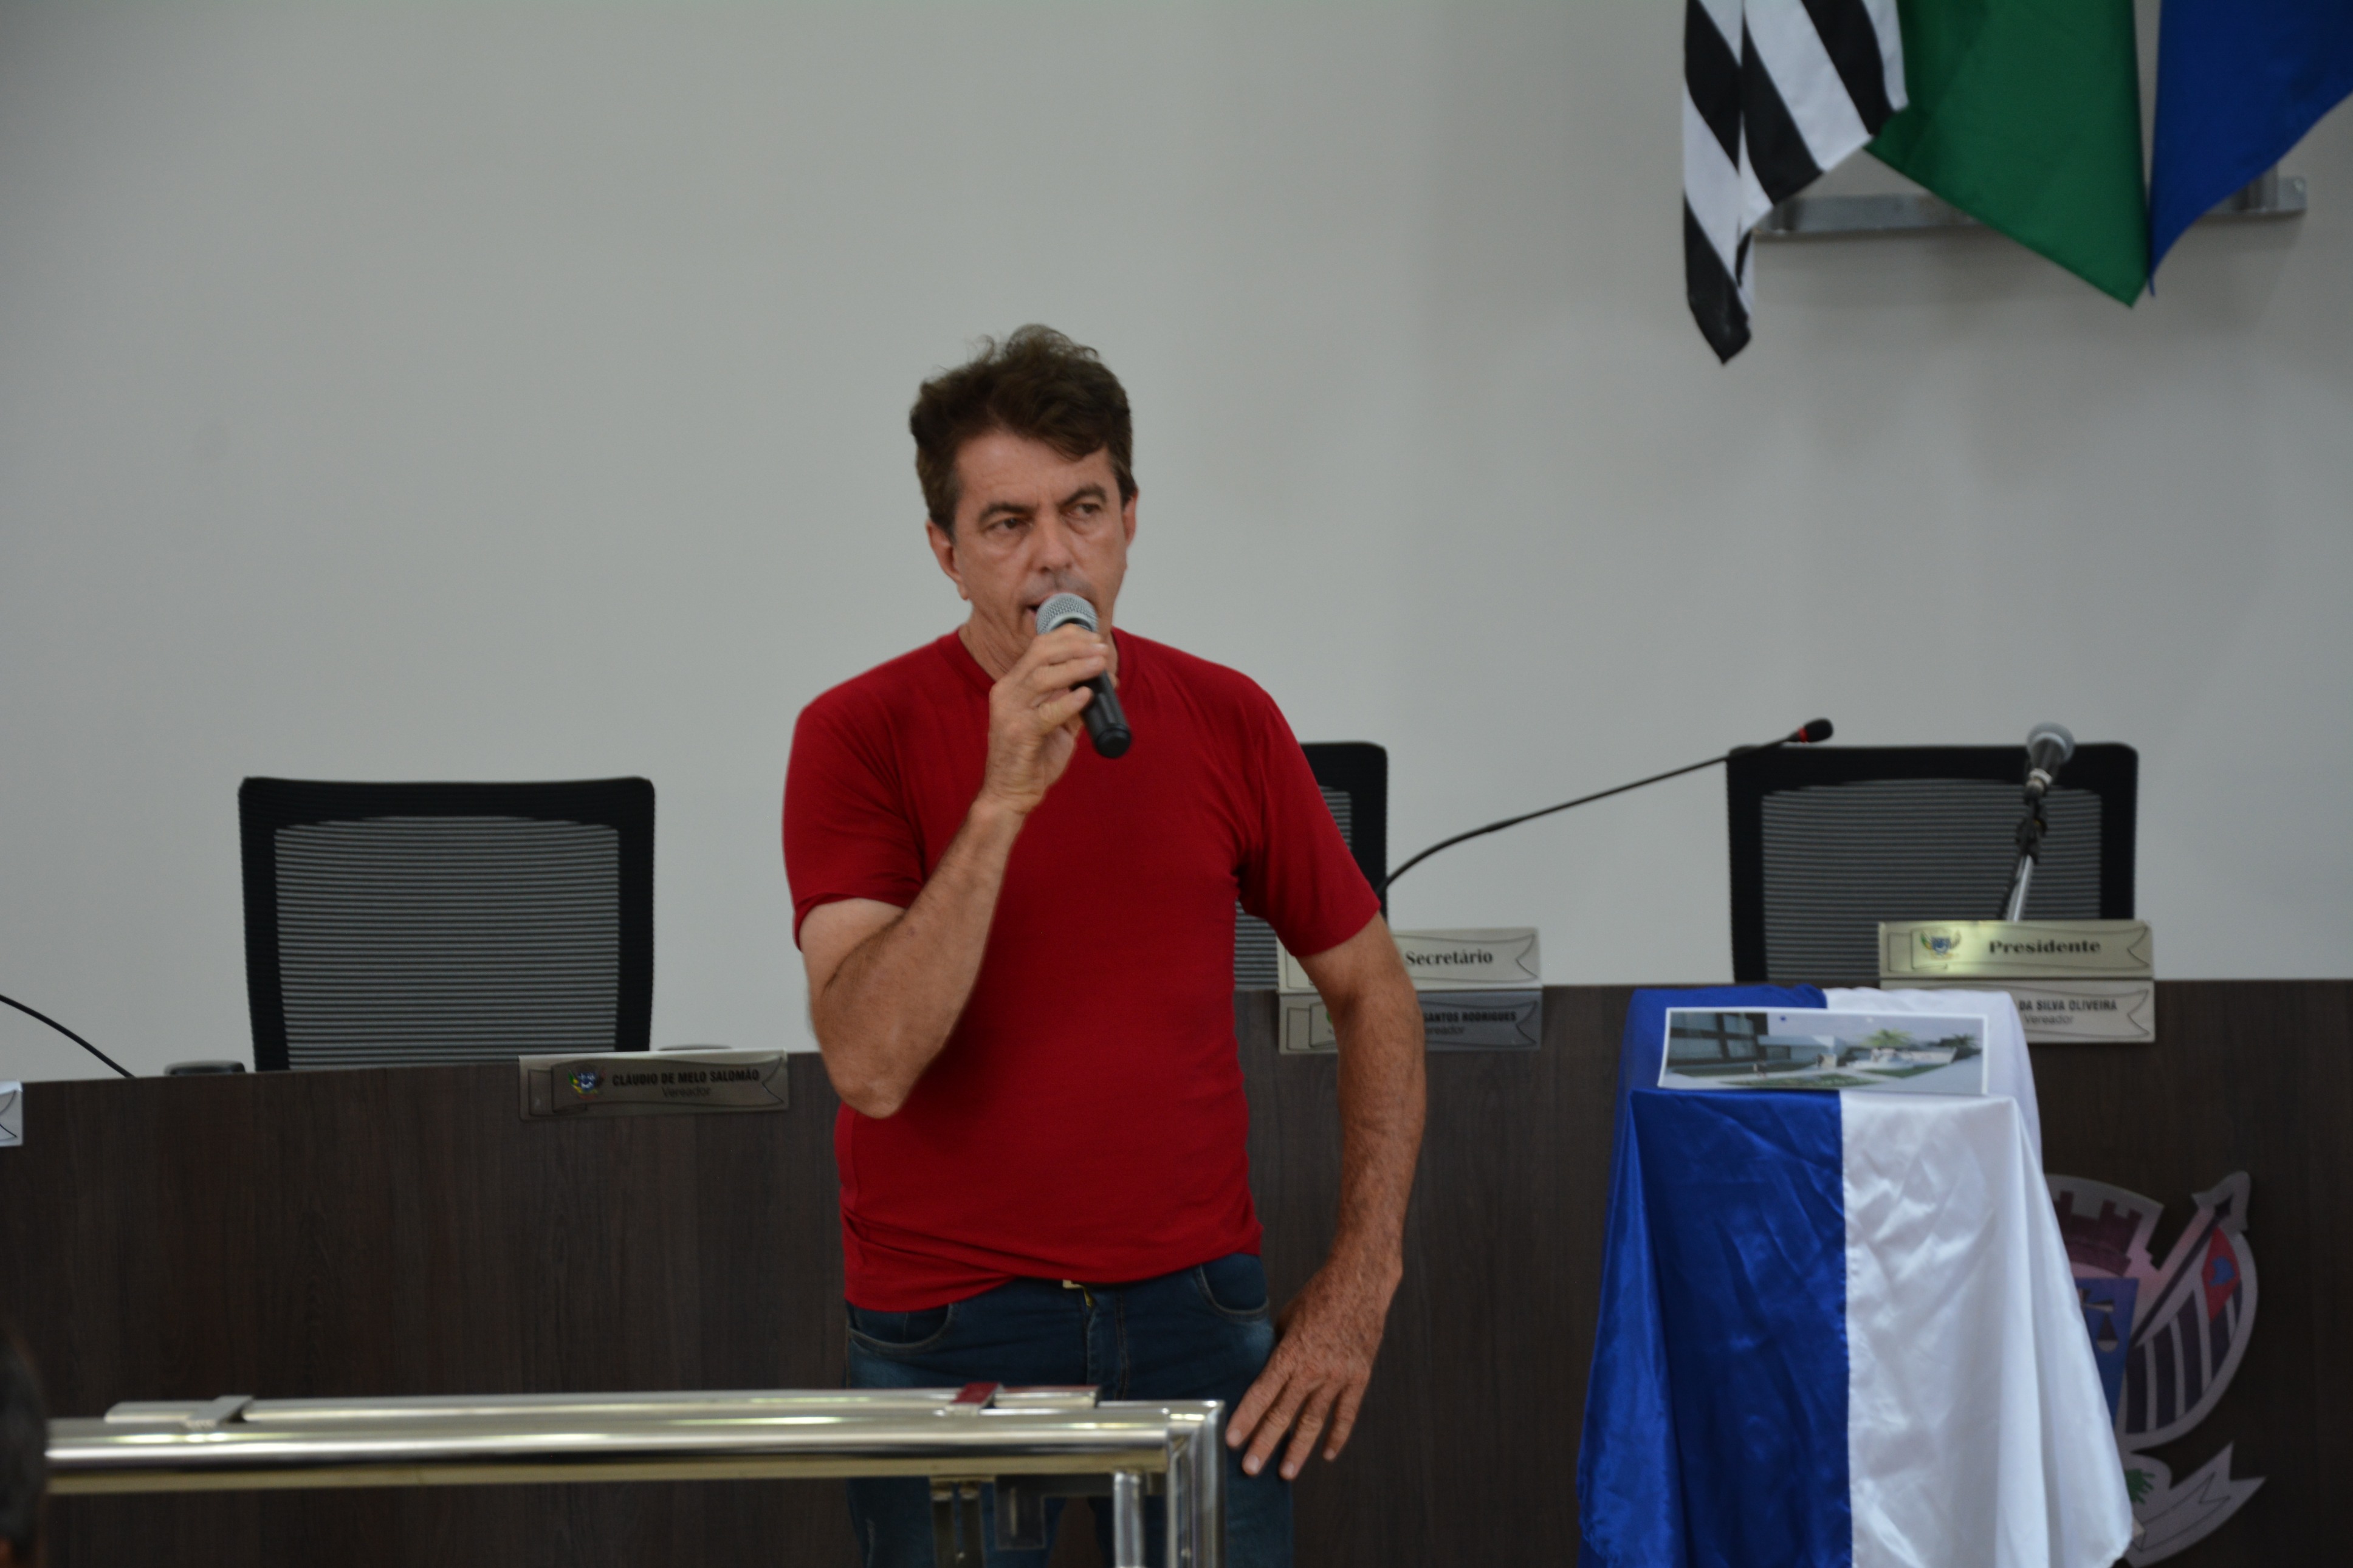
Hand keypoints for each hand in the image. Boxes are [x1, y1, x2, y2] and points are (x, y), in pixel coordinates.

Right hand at [977, 625, 1108, 816]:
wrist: (1009, 792)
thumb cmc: (1031, 758)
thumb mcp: (1056, 724)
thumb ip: (1073, 701)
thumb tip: (1103, 681)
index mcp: (1013, 685)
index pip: (1039, 647)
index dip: (1068, 637)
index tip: (1093, 637)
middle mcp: (1007, 692)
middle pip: (1041, 653)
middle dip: (1075, 646)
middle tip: (1102, 649)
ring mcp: (1010, 711)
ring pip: (1044, 677)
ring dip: (1076, 667)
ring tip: (1100, 665)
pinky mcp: (1019, 733)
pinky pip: (1047, 713)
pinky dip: (1069, 702)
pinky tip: (1086, 696)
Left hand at [1225, 1250, 1400, 1479]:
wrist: (1359, 1283)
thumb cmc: (1318, 1297)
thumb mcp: (1286, 1319)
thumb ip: (1276, 1349)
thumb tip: (1263, 1372)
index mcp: (1290, 1352)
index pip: (1262, 1393)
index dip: (1245, 1418)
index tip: (1231, 1440)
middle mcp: (1313, 1369)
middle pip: (1284, 1413)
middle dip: (1265, 1443)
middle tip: (1251, 1469)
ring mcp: (1338, 1375)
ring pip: (1314, 1420)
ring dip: (1298, 1448)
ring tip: (1286, 1472)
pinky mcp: (1358, 1376)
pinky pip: (1346, 1413)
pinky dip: (1337, 1435)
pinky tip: (1327, 1453)